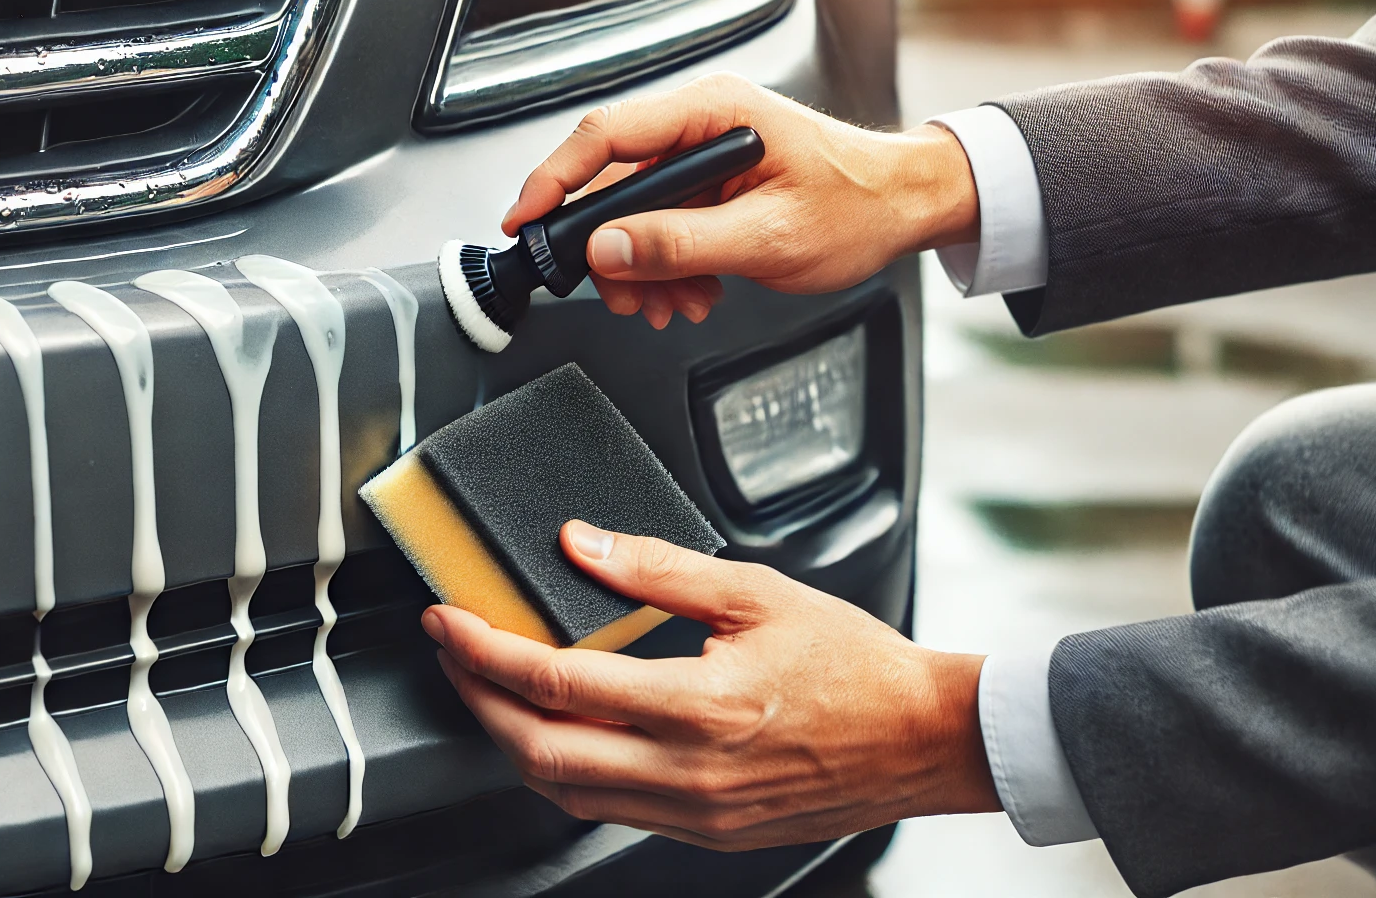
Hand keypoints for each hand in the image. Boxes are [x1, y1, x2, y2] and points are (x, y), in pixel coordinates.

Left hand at [421, 521, 1000, 849]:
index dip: (486, 649)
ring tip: (490, 689)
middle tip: (453, 653)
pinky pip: (607, 810)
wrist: (923, 739)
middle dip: (476, 700)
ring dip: (511, 741)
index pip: (556, 681)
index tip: (452, 620)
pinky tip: (557, 733)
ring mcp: (695, 812)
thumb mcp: (757, 592)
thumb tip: (584, 545)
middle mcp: (690, 772)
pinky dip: (563, 771)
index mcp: (701, 706)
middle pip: (538, 751)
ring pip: (564, 792)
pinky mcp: (706, 831)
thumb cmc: (857, 667)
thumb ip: (659, 569)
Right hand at [501, 73, 979, 328]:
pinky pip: (662, 224)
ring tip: (673, 303)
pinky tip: (691, 292)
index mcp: (712, 111)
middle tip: (621, 296)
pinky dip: (667, 266)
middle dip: (611, 250)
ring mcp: (703, 152)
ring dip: (644, 268)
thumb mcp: (767, 237)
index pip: (605, 135)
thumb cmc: (858, 205)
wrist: (903, 207)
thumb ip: (681, 244)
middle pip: (612, 182)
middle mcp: (701, 122)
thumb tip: (610, 250)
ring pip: (635, 213)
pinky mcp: (710, 182)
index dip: (553, 179)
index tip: (524, 219)